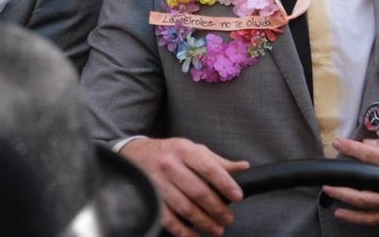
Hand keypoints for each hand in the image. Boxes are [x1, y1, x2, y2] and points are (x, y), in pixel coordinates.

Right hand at [121, 136, 249, 236]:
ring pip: (185, 208)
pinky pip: (169, 219)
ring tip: (217, 230)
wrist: (134, 154)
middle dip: (217, 209)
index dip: (225, 184)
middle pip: (198, 192)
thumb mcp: (192, 149)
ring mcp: (158, 183)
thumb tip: (244, 167)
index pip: (209, 168)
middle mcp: (169, 165)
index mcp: (184, 150)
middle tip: (228, 219)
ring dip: (204, 222)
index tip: (238, 197)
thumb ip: (217, 161)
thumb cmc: (169, 153)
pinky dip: (184, 232)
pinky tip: (195, 236)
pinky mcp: (150, 198)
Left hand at [324, 136, 378, 225]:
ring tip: (330, 192)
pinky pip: (376, 219)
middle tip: (328, 177)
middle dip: (343, 182)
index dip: (354, 149)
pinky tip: (343, 213)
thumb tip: (367, 144)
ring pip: (368, 206)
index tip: (339, 143)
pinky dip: (358, 218)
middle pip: (366, 187)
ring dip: (346, 199)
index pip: (374, 156)